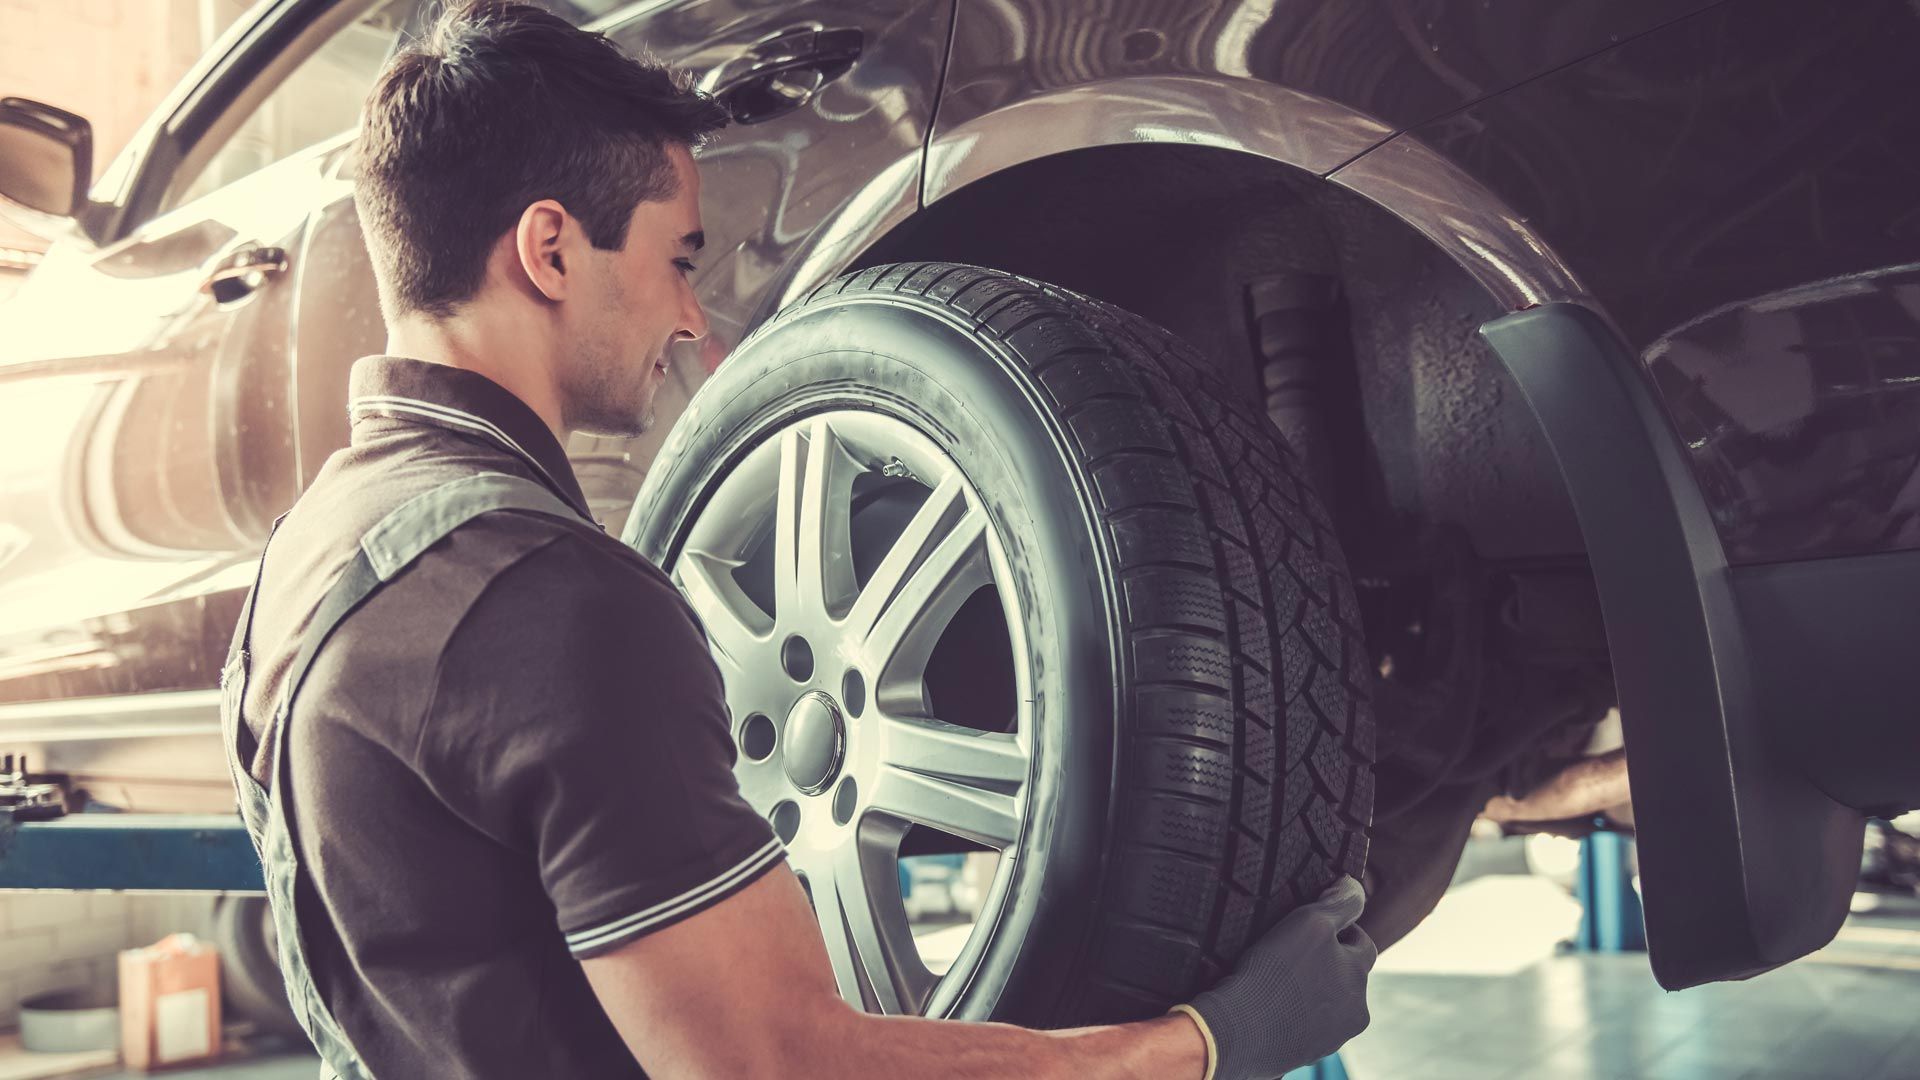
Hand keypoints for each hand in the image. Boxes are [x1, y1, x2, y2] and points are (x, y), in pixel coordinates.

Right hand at [1181, 876, 1375, 1078]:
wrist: (1237, 1031)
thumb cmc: (1275, 973)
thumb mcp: (1310, 923)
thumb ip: (1340, 903)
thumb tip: (1354, 887)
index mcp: (1358, 980)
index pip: (1363, 943)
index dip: (1341, 928)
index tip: (1313, 925)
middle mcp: (1352, 1014)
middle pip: (1345, 976)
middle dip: (1326, 962)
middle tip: (1291, 950)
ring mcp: (1327, 1039)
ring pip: (1325, 1003)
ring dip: (1309, 990)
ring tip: (1276, 977)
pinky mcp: (1301, 1053)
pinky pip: (1301, 1024)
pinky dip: (1290, 1012)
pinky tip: (1267, 1002)